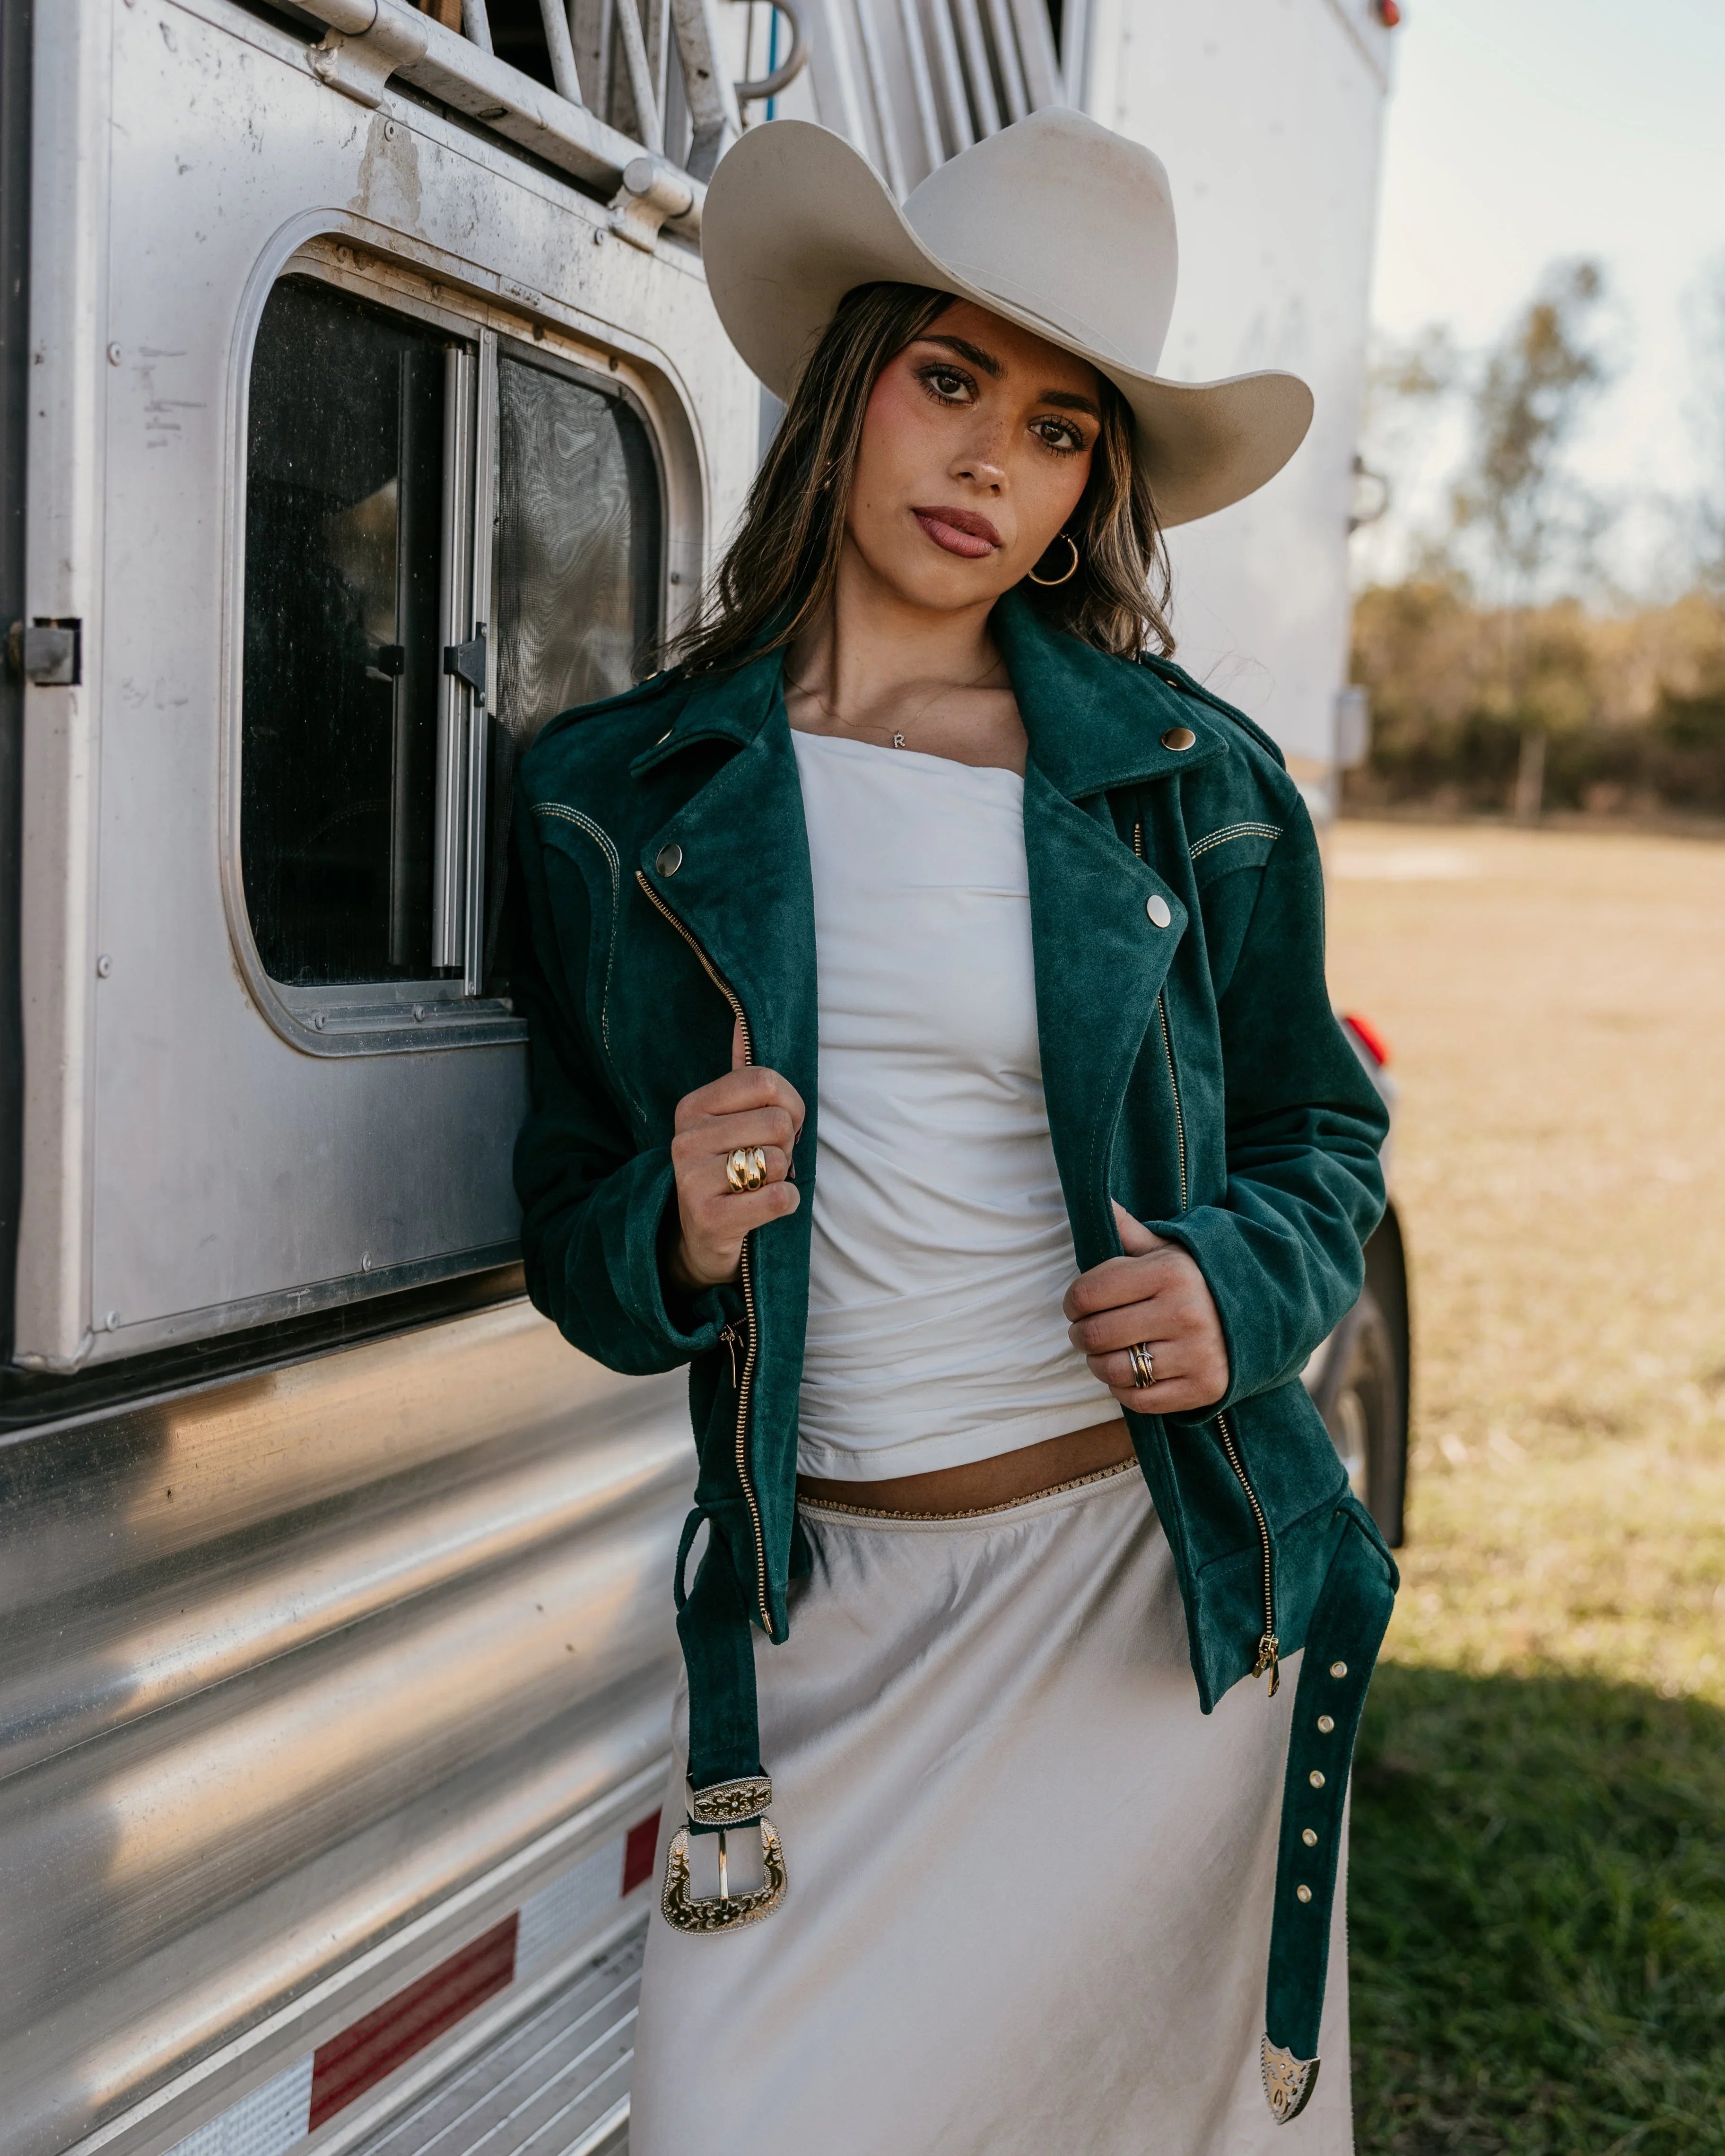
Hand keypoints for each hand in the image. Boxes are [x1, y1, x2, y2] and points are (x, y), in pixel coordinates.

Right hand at [668, 1021, 804, 1289]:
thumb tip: (743, 1022)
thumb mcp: (731, 1119)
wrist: (701, 1238)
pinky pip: (778, 1199)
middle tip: (765, 1164)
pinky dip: (785, 1204)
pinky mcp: (708, 1218)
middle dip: (786, 1147)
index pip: (767, 1082)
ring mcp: (691, 1179)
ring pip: (778, 1161)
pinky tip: (764, 1208)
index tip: (781, 1128)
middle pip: (778, 1123)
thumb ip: (741, 1074)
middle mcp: (685, 1139)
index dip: (791, 1107)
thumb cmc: (730, 1171)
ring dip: (782, 1178)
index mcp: (693, 1106)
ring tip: (757, 1185)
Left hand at [1063, 1202, 1229, 1413]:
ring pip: (1113, 1371)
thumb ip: (1128, 1230)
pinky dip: (1124, 1390)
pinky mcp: (1204, 1388)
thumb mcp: (1167, 1249)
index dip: (1072, 1302)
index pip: (1088, 1293)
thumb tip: (1098, 1198)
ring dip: (1098, 1364)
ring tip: (1106, 1353)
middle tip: (1085, 1332)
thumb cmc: (1196, 1279)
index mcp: (1169, 1273)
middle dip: (1080, 1335)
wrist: (1263, 1313)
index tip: (1077, 1304)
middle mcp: (1184, 1313)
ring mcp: (1196, 1354)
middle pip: (1095, 1335)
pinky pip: (1139, 1400)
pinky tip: (1132, 1373)